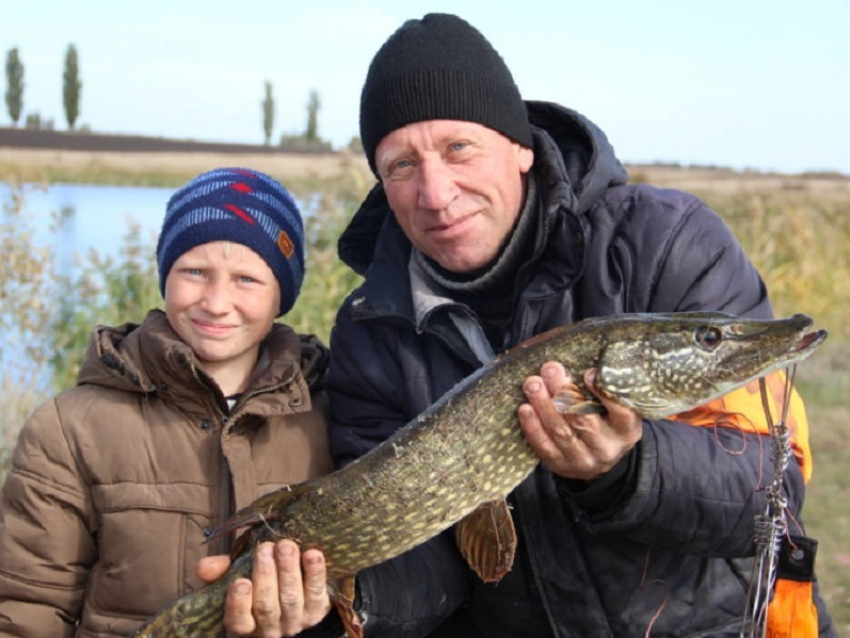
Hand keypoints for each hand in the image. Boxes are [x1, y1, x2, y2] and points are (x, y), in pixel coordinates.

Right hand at [196, 540, 331, 636]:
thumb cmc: (257, 586)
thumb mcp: (236, 578)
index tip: (241, 581)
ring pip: (291, 598)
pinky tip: (312, 554)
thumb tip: (203, 567)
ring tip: (285, 546)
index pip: (240, 622)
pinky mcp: (319, 609)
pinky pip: (317, 592)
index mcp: (246, 625)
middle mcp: (271, 628)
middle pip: (267, 606)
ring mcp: (296, 620)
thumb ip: (220, 572)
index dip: (239, 604)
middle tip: (265, 548)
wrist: (297, 599)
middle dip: (266, 576)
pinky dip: (315, 573)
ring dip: (288, 570)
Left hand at [518, 362, 642, 480]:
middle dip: (563, 392)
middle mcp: (606, 448)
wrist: (596, 463)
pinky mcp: (560, 465)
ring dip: (543, 405)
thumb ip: (604, 389)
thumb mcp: (615, 409)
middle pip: (583, 419)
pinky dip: (532, 426)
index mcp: (626, 430)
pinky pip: (543, 446)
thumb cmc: (605, 423)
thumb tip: (582, 365)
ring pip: (560, 431)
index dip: (603, 394)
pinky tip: (525, 408)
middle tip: (549, 369)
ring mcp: (582, 459)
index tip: (588, 373)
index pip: (621, 413)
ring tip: (532, 384)